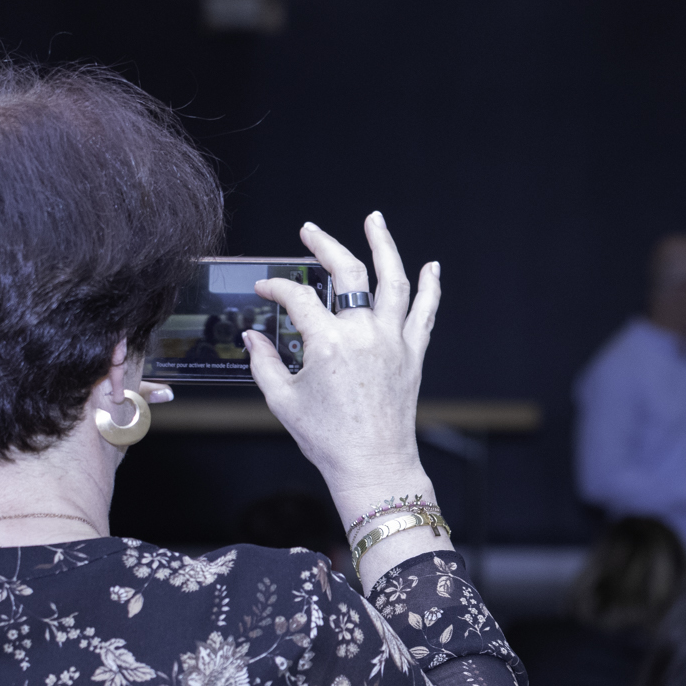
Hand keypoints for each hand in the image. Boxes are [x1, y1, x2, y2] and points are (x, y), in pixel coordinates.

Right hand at [248, 214, 449, 587]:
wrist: (373, 465)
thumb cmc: (327, 439)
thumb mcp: (282, 401)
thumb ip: (264, 363)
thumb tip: (253, 336)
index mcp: (328, 344)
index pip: (297, 298)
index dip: (276, 289)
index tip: (265, 290)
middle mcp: (364, 334)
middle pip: (347, 272)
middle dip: (326, 245)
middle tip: (310, 230)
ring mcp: (393, 341)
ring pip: (393, 280)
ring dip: (384, 246)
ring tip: (375, 220)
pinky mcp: (413, 354)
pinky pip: (425, 312)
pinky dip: (430, 287)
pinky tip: (431, 266)